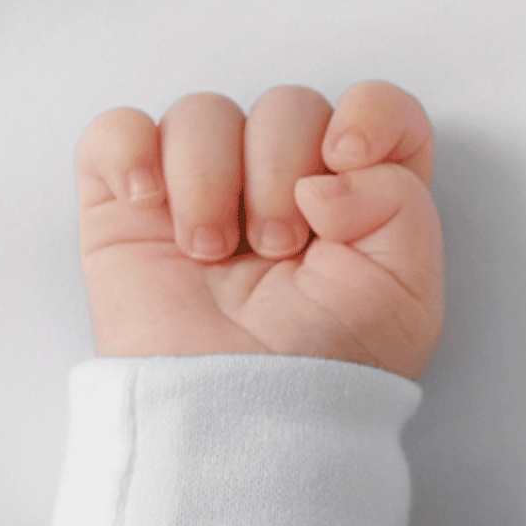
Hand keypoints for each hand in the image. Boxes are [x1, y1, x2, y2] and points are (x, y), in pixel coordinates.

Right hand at [75, 81, 444, 375]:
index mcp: (358, 199)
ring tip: (212, 252)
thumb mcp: (407, 293)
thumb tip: (327, 170)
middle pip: (287, 105)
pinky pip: (118, 132)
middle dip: (280, 171)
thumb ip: (401, 202)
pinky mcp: (130, 209)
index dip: (369, 115)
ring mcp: (204, 191)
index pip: (377, 109)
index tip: (347, 159)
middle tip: (274, 249)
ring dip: (210, 178)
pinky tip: (149, 206)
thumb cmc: (325, 371)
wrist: (242, 420)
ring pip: (204, 113)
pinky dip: (130, 152)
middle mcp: (283, 185)